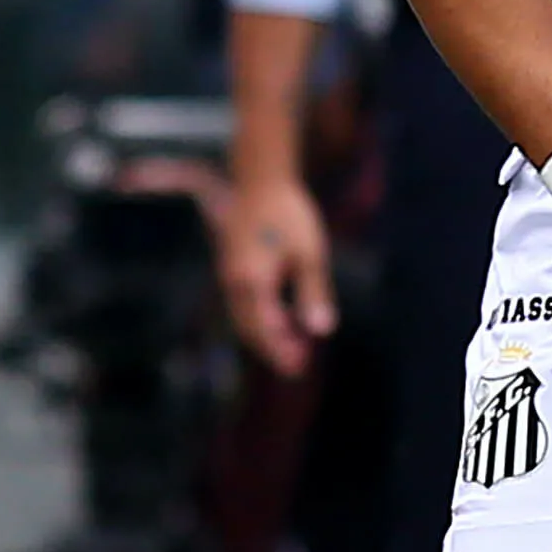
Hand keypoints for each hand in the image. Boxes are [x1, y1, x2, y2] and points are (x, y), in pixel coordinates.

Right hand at [214, 173, 334, 378]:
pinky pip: (243, 305)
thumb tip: (322, 330)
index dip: (281, 352)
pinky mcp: (232, 269)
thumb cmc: (289, 215)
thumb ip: (314, 293)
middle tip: (299, 367)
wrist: (260, 183)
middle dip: (274, 350)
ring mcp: (229, 277)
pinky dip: (261, 319)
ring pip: (244, 319)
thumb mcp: (310, 254)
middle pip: (251, 329)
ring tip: (294, 350)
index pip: (266, 329)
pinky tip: (282, 322)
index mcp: (252, 282)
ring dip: (267, 337)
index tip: (299, 368)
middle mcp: (234, 284)